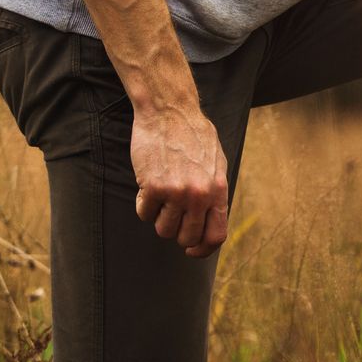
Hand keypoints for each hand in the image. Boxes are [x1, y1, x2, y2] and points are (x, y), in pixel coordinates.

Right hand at [131, 103, 229, 257]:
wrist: (169, 111)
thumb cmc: (192, 135)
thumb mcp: (215, 164)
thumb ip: (214, 193)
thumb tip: (210, 222)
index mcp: (218, 191)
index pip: (216, 236)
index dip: (202, 250)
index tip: (191, 250)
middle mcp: (199, 195)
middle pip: (186, 238)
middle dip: (177, 232)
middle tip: (170, 216)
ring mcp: (176, 193)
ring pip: (163, 229)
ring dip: (159, 217)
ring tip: (161, 194)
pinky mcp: (153, 187)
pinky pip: (144, 213)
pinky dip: (143, 204)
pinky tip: (147, 184)